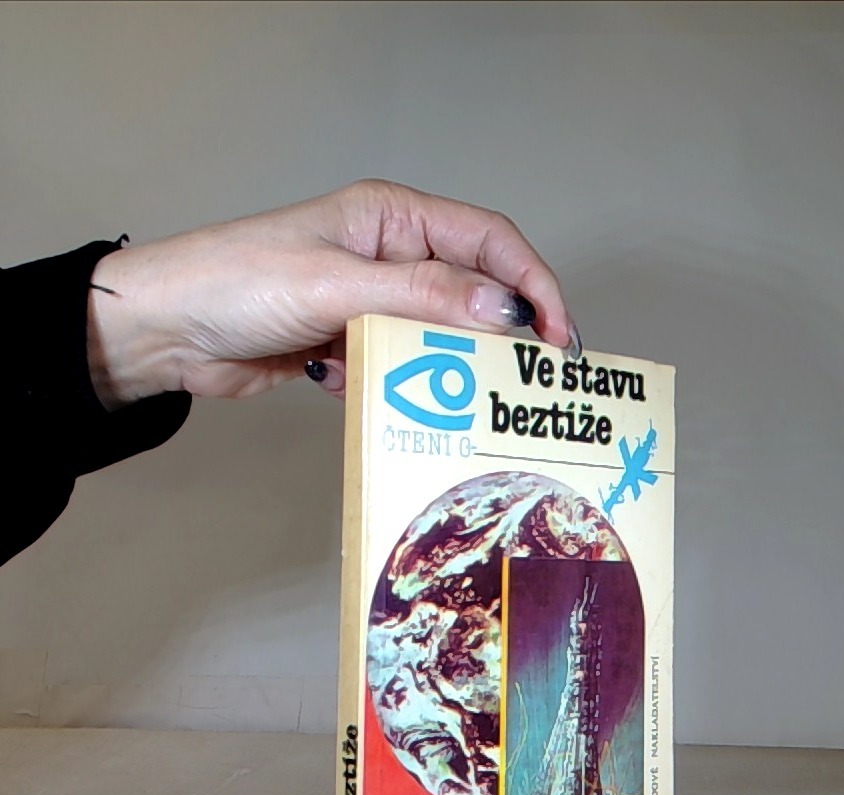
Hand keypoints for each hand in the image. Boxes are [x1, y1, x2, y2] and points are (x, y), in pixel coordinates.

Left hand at [86, 180, 579, 407]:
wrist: (165, 331)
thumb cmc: (238, 283)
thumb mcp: (337, 284)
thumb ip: (423, 295)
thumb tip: (505, 308)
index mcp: (393, 217)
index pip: (489, 241)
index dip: (533, 284)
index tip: (557, 337)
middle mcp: (392, 254)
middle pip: (474, 290)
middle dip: (505, 333)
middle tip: (532, 380)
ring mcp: (373, 301)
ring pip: (442, 334)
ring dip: (456, 367)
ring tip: (477, 404)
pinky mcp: (354, 343)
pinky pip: (405, 365)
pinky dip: (410, 387)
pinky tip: (404, 406)